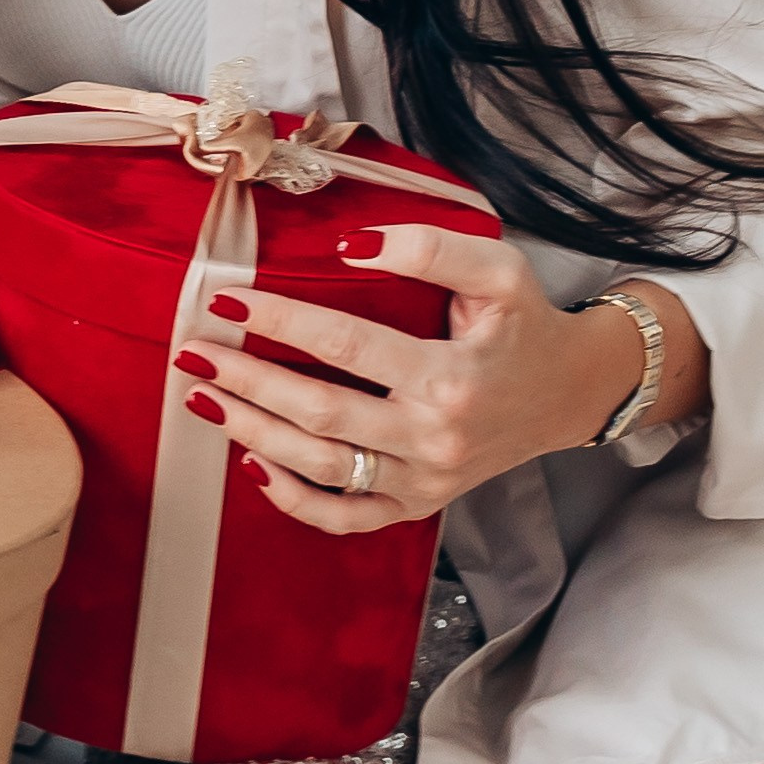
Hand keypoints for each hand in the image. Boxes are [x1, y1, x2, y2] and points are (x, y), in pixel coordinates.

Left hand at [171, 222, 699, 538]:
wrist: (570, 392)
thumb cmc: (526, 325)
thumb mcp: (498, 271)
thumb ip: (429, 249)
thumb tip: (349, 245)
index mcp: (451, 377)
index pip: (347, 345)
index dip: (281, 322)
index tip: (228, 301)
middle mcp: (434, 438)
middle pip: (321, 413)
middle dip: (247, 382)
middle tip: (194, 353)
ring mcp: (424, 481)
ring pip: (322, 467)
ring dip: (253, 434)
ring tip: (203, 401)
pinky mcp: (418, 504)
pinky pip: (345, 518)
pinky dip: (293, 500)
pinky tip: (252, 463)